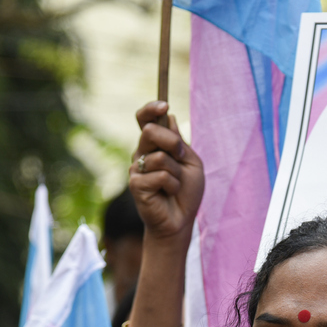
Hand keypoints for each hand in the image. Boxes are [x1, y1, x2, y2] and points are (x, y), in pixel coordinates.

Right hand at [130, 101, 205, 242]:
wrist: (180, 221)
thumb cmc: (186, 192)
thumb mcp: (190, 162)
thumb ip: (179, 142)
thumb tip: (169, 117)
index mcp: (155, 145)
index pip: (144, 119)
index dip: (150, 109)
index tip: (164, 106)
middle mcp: (142, 154)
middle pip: (149, 131)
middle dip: (172, 142)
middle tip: (181, 157)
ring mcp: (136, 169)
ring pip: (160, 157)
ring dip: (177, 172)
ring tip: (175, 185)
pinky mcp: (136, 185)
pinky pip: (160, 176)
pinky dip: (172, 185)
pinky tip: (168, 194)